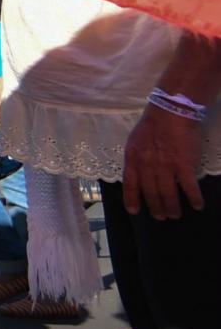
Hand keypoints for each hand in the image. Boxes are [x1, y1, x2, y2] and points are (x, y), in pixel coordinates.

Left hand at [123, 105, 207, 220]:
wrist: (172, 112)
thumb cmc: (153, 125)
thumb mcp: (135, 141)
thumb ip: (136, 159)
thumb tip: (138, 174)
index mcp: (133, 158)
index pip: (130, 184)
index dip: (132, 199)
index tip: (134, 211)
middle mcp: (148, 165)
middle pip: (151, 193)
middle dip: (156, 208)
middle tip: (161, 216)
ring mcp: (166, 166)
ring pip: (168, 194)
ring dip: (172, 207)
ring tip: (175, 215)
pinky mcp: (184, 165)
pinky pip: (189, 187)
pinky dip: (194, 198)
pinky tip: (197, 205)